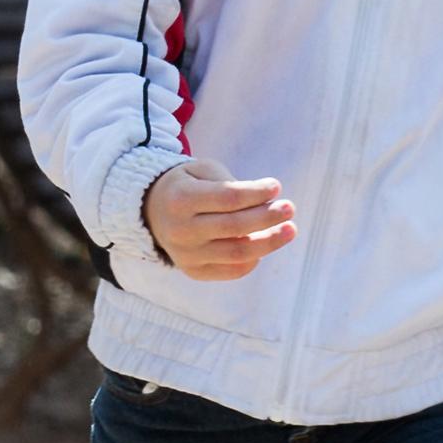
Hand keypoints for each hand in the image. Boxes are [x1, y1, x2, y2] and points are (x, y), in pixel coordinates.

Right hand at [140, 159, 295, 280]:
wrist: (152, 213)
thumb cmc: (188, 186)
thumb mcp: (202, 171)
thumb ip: (231, 184)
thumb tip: (266, 204)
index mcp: (180, 199)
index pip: (228, 198)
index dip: (257, 193)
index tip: (276, 187)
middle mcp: (181, 230)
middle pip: (235, 227)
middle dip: (268, 217)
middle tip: (290, 208)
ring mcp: (186, 255)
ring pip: (237, 254)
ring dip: (269, 242)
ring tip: (289, 230)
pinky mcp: (194, 271)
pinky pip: (233, 270)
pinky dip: (254, 258)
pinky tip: (263, 244)